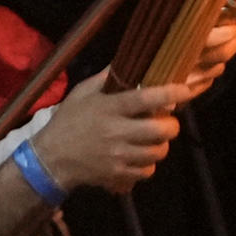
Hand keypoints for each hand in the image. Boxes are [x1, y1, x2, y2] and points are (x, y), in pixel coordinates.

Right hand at [30, 78, 186, 195]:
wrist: (51, 159)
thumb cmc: (68, 121)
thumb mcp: (82, 93)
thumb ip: (105, 78)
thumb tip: (127, 61)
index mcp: (109, 108)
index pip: (146, 98)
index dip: (170, 93)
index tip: (185, 90)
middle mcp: (116, 131)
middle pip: (161, 130)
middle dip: (171, 125)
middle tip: (167, 122)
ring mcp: (118, 156)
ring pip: (158, 152)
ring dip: (161, 145)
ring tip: (154, 139)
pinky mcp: (118, 175)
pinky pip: (147, 171)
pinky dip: (148, 163)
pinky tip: (141, 156)